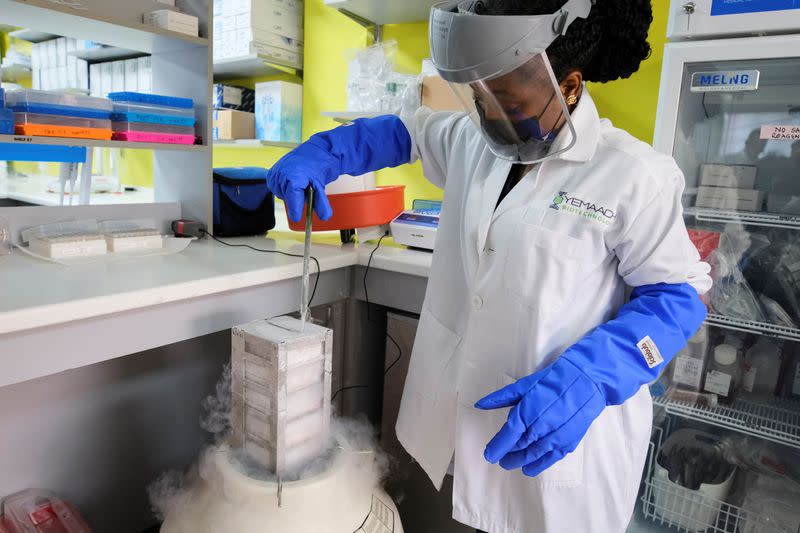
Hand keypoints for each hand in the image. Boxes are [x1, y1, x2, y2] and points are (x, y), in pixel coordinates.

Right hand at [267, 141, 338, 221]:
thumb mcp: (320, 187)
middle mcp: (282, 174)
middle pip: (287, 198)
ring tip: (299, 182)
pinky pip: (276, 188)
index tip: (296, 217)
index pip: (292, 197)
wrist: (313, 152)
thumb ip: (321, 203)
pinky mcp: (271, 173)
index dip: (294, 208)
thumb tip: (324, 217)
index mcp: (294, 176)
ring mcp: (275, 173)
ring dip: (290, 193)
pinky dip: (284, 188)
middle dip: (296, 198)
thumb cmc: (317, 168)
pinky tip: (291, 181)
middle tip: (305, 189)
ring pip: (281, 194)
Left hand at [475, 357, 604, 476]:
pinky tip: (528, 468)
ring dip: (519, 461)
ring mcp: (555, 437)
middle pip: (519, 446)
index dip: (497, 447)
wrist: (586, 382)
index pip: (507, 436)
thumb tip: (480, 404)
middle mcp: (539, 428)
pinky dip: (538, 465)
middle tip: (498, 457)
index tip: (489, 455)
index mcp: (527, 412)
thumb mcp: (524, 385)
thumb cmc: (553, 381)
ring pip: (532, 455)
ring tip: (509, 463)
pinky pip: (549, 458)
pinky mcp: (567, 442)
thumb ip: (501, 398)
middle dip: (507, 453)